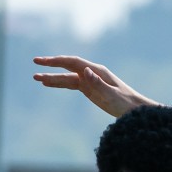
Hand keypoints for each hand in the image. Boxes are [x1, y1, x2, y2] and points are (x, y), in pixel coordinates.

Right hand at [32, 55, 153, 117]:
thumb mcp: (112, 96)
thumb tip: (85, 71)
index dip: (56, 61)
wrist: (137, 110)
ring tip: (37, 78)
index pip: (73, 63)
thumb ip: (98, 84)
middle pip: (67, 68)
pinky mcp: (90, 90)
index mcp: (97, 72)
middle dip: (51, 67)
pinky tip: (50, 84)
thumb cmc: (126, 103)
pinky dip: (60, 84)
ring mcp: (91, 81)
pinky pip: (72, 85)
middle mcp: (92, 73)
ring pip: (68, 78)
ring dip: (53, 78)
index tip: (42, 61)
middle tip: (35, 65)